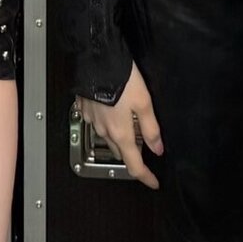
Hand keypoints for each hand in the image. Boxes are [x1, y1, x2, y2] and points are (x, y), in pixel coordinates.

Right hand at [77, 62, 162, 189]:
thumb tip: (157, 148)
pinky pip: (98, 123)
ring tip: (132, 126)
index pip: (134, 165)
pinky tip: (115, 111)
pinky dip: (108, 123)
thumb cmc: (120, 78)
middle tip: (146, 146)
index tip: (154, 182)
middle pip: (121, 152)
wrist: (94, 59)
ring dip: (121, 138)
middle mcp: (104, 131)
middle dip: (134, 154)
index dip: (146, 177)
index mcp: (121, 133)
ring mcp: (92, 120)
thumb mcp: (144, 102)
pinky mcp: (85, 108)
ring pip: (109, 138)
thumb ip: (151, 129)